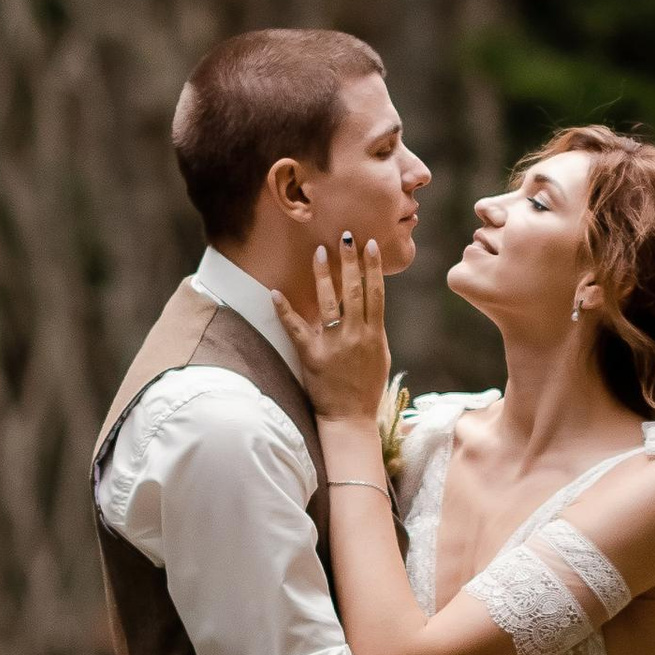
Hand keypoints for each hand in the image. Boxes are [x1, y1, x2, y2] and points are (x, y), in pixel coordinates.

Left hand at [271, 231, 392, 430]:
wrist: (350, 419)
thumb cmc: (366, 387)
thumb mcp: (379, 355)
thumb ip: (373, 328)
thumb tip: (370, 302)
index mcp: (375, 335)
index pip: (375, 293)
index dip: (372, 267)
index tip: (369, 245)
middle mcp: (356, 336)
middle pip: (353, 291)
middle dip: (350, 261)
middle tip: (346, 236)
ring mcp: (333, 345)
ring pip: (328, 302)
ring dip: (324, 275)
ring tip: (320, 251)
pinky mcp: (312, 357)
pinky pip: (296, 329)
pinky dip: (285, 310)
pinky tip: (275, 291)